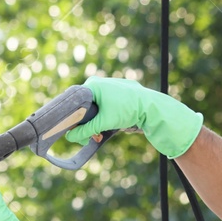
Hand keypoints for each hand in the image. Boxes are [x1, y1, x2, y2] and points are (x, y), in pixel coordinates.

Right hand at [64, 75, 202, 158]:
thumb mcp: (103, 122)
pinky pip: (103, 106)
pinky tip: (107, 128)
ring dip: (96, 124)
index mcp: (92, 85)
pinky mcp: (115, 93)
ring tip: (100, 135)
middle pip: (84, 107)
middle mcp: (98, 83)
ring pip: (94, 108)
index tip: (74, 132)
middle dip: (86, 125)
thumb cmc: (127, 110)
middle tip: (91, 137)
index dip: (72, 119)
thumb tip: (70, 137)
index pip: (74, 102)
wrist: (151, 107)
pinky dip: (103, 118)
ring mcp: (107, 87)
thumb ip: (85, 131)